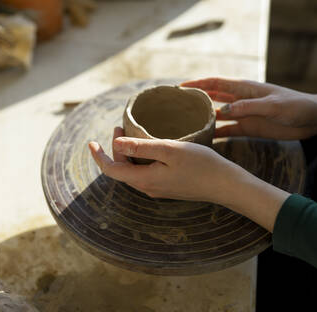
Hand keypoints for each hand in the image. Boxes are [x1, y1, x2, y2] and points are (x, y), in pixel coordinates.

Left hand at [88, 128, 235, 201]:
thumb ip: (141, 147)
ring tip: (130, 133)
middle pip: (122, 170)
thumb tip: (116, 143)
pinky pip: (145, 173)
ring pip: (133, 171)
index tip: (91, 142)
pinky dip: (140, 159)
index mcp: (145, 180)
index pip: (112, 170)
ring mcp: (158, 189)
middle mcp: (148, 188)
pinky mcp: (168, 187)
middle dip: (115, 149)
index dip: (99, 156)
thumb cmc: (201, 165)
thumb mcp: (169, 150)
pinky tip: (148, 147)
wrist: (225, 185)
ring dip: (128, 154)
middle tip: (118, 127)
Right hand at [182, 78, 316, 139]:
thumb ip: (248, 107)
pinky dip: (216, 133)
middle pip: (212, 97)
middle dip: (194, 99)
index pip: (215, 83)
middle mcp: (240, 100)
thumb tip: (223, 110)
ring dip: (203, 117)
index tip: (179, 88)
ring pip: (217, 114)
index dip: (197, 83)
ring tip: (184, 124)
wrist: (314, 118)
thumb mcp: (273, 105)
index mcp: (245, 89)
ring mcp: (243, 114)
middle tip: (175, 106)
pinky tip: (204, 139)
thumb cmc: (296, 105)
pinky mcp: (248, 127)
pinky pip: (227, 130)